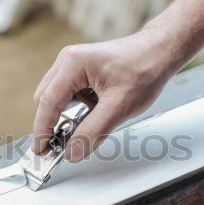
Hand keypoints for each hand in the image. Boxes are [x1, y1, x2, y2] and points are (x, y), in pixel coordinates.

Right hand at [32, 30, 180, 160]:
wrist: (160, 52)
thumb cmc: (144, 68)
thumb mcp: (119, 107)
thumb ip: (93, 131)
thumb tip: (72, 152)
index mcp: (73, 64)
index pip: (48, 103)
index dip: (43, 130)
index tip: (42, 150)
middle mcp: (68, 61)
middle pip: (47, 101)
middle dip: (57, 123)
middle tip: (70, 142)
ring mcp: (73, 64)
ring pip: (58, 99)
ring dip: (70, 116)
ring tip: (94, 120)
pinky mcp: (80, 71)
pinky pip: (69, 95)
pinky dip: (78, 109)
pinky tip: (98, 111)